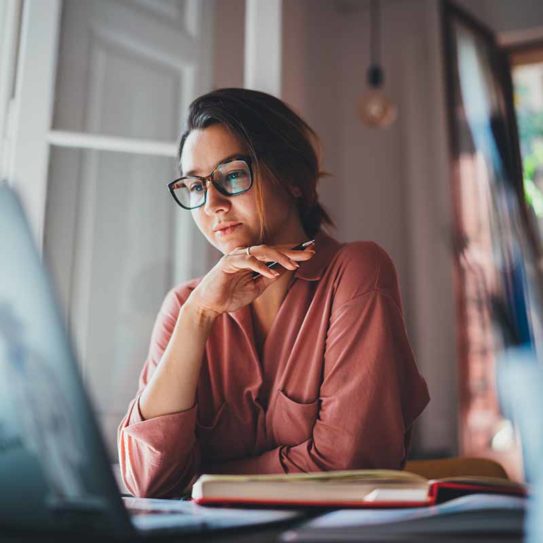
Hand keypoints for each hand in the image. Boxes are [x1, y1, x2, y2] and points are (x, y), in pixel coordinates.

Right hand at [187, 243, 315, 316]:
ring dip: (279, 257)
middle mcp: (245, 254)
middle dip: (292, 251)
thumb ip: (268, 278)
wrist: (210, 305)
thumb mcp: (256, 288)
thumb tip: (285, 270)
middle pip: (273, 248)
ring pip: (262, 250)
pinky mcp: (228, 263)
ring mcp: (236, 256)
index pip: (276, 252)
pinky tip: (272, 273)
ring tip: (294, 265)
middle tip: (310, 252)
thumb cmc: (230, 296)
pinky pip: (247, 261)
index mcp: (253, 259)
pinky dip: (260, 266)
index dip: (293, 252)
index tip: (310, 252)